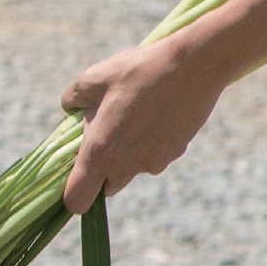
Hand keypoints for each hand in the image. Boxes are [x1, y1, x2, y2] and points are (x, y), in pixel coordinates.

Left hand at [59, 41, 226, 212]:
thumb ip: (72, 99)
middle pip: (106, 187)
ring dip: (126, 155)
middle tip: (105, 135)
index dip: (71, 195)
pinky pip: (154, 157)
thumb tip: (70, 108)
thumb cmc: (139, 70)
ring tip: (133, 117)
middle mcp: (125, 166)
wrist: (196, 64)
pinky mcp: (175, 153)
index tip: (75, 175)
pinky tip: (156, 114)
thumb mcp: (93, 78)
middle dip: (101, 171)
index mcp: (99, 154)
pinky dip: (150, 144)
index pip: (77, 201)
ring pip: (131, 170)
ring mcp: (153, 162)